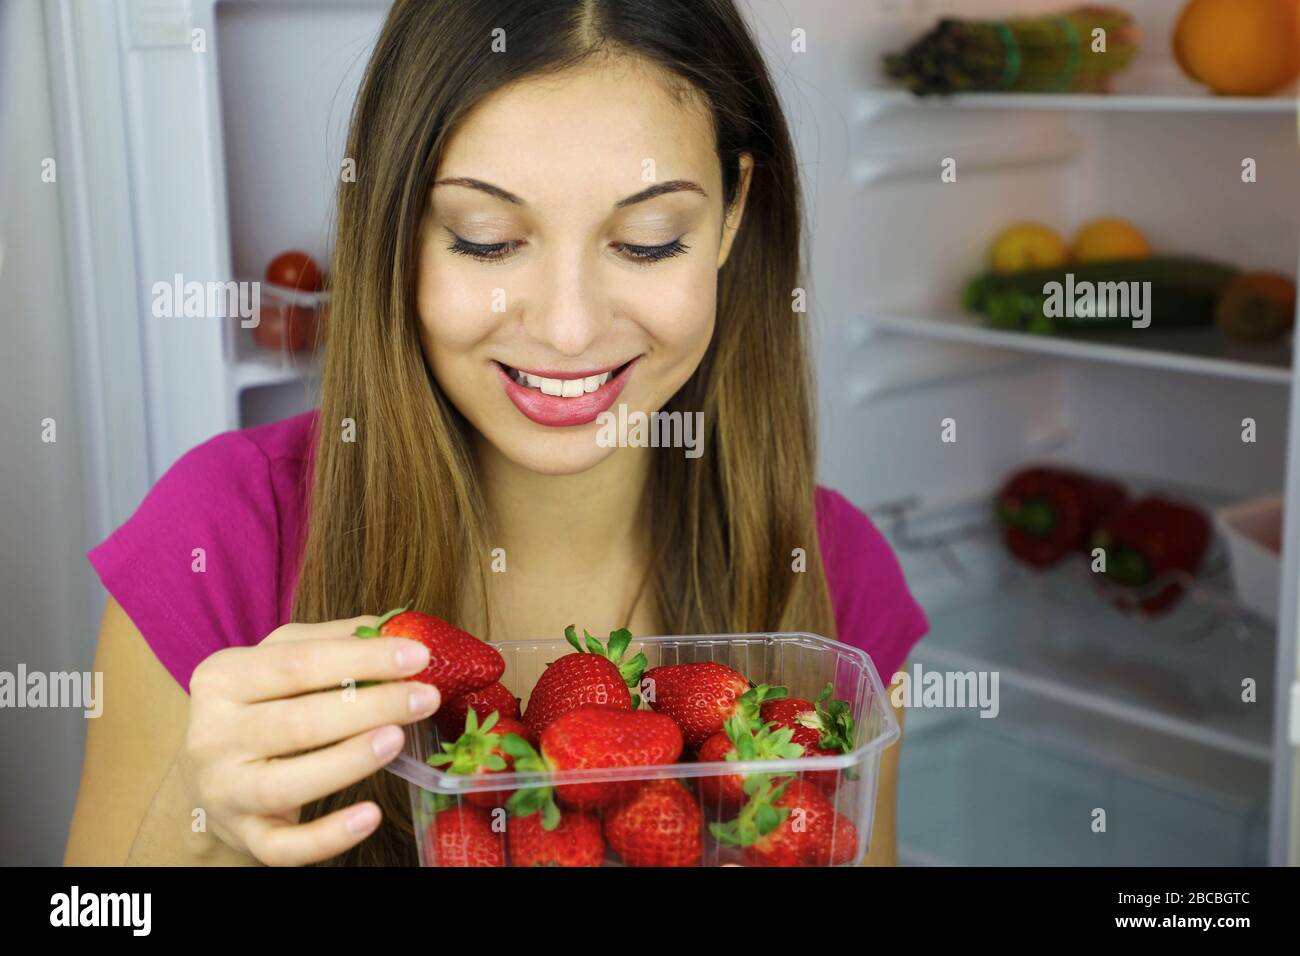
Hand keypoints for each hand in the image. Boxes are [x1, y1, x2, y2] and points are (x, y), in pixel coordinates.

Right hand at [179, 615, 439, 864]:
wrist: (213, 774)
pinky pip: (285, 847)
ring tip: (398, 739)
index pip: (299, 664)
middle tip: (425, 697)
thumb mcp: (281, 659)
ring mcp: (224, 791)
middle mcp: (212, 735)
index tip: (418, 656)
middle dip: (370, 707)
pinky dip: (328, 837)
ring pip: (287, 783)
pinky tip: (370, 816)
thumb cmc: (260, 705)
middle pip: (297, 721)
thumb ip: (334, 640)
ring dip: (349, 761)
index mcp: (222, 678)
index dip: (362, 659)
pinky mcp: (244, 836)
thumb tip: (396, 628)